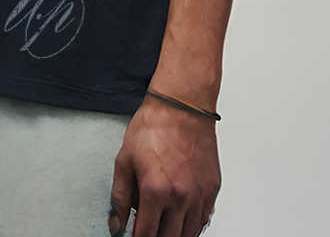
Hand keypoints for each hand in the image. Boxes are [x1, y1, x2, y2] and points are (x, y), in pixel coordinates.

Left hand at [107, 95, 219, 236]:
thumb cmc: (154, 125)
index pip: (145, 235)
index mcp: (155, 191)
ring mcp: (199, 195)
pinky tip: (180, 218)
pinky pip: (203, 220)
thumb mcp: (124, 159)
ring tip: (162, 226)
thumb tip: (116, 223)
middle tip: (147, 232)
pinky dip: (191, 225)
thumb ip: (119, 196)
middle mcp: (180, 197)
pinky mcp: (212, 189)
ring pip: (188, 234)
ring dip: (174, 234)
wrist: (182, 105)